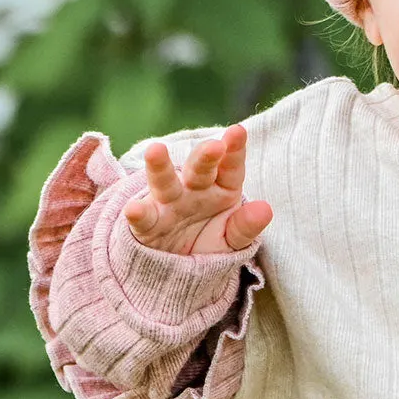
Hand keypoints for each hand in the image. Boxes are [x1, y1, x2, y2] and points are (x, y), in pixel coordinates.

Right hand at [124, 124, 272, 254]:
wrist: (178, 266)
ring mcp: (168, 204)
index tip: (238, 132)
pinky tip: (133, 209)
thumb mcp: (232, 238)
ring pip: (164, 182)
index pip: (230, 168)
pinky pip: (143, 218)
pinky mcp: (148, 224)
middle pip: (199, 169)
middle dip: (205, 156)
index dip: (234, 150)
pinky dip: (137, 213)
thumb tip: (265, 210)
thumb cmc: (209, 241)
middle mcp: (193, 189)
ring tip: (155, 150)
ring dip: (160, 167)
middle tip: (214, 145)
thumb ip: (246, 226)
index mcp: (221, 188)